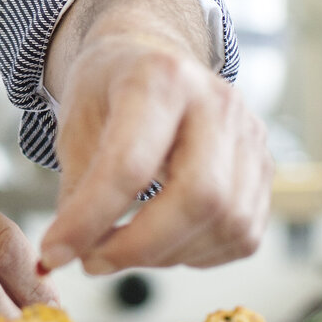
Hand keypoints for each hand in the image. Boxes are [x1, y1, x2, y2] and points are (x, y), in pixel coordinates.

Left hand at [38, 0, 272, 275]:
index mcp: (160, 78)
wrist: (153, 60)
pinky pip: (243, 235)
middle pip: (200, 197)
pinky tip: (162, 241)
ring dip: (167, 255)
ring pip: (228, 223)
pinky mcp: (265, 168)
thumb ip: (75, 190)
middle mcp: (217, 101)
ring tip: (123, 247)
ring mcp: (250, 135)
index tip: (56, 251)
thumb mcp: (74, 124)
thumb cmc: (110, 91)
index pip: (130, 163)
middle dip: (140, 246)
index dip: (91, 218)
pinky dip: (198, 254)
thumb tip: (66, 254)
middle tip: (92, 261)